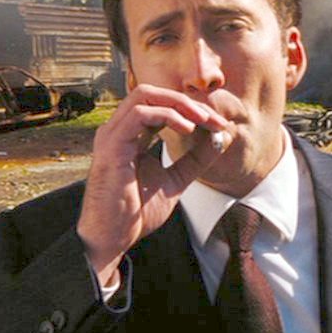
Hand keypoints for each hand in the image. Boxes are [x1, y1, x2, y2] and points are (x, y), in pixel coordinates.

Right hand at [76, 84, 235, 285]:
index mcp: (131, 135)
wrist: (113, 239)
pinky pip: (139, 114)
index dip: (192, 110)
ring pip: (145, 95)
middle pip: (154, 93)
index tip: (219, 125)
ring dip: (180, 104)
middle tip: (215, 119)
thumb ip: (195, 160)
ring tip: (204, 120)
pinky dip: (167, 115)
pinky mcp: (111, 145)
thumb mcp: (176, 180)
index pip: (162, 106)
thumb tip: (220, 138)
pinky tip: (187, 129)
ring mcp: (112, 134)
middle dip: (188, 101)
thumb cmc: (135, 213)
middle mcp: (119, 129)